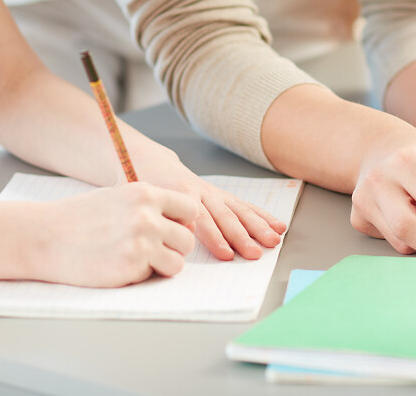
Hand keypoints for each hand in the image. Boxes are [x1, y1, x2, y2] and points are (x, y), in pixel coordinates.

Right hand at [38, 182, 198, 286]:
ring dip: (163, 265)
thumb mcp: (119, 197)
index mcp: (146, 193)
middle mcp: (147, 216)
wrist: (44, 236)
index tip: (169, 229)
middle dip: (174, 248)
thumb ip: (150, 206)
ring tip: (138, 260)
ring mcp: (140, 242)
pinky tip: (119, 266)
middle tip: (151, 250)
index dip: (182, 222)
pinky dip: (142, 276)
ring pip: (178, 262)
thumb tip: (182, 221)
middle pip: (188, 239)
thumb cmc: (79, 218)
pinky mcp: (130, 267)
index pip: (191, 209)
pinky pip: (154, 276)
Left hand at [129, 140, 286, 260]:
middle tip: (255, 253)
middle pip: (225, 217)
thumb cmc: (138, 184)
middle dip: (242, 237)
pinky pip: (244, 205)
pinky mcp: (219, 194)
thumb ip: (159, 215)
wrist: (147, 161)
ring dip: (258, 227)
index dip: (214, 238)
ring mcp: (212, 192)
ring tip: (273, 241)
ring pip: (239, 210)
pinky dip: (261, 215)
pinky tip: (277, 225)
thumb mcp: (138, 199)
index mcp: (180, 193)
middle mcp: (200, 191)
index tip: (227, 255)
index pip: (201, 220)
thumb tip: (180, 233)